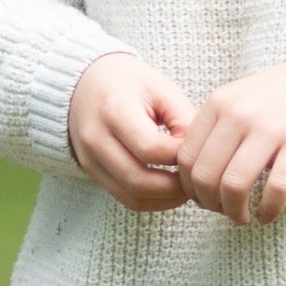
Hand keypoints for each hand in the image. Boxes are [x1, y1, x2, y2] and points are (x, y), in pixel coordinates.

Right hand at [67, 50, 201, 210]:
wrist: (86, 84)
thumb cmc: (130, 84)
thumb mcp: (161, 89)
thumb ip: (184, 120)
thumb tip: (200, 156)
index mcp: (114, 109)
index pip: (151, 149)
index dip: (180, 157)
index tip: (198, 151)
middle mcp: (95, 137)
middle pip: (139, 180)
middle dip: (176, 187)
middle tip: (197, 179)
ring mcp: (90, 158)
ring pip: (132, 197)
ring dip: (165, 199)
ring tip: (186, 187)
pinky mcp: (91, 172)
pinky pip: (125, 199)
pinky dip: (152, 201)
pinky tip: (169, 190)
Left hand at [170, 58, 285, 225]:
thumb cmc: (270, 102)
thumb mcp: (233, 102)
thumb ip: (209, 132)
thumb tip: (190, 180)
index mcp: (218, 104)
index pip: (187, 158)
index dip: (189, 187)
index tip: (200, 199)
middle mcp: (240, 115)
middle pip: (206, 175)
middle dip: (209, 203)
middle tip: (220, 212)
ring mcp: (271, 129)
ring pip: (235, 185)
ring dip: (234, 211)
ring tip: (240, 218)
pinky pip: (277, 188)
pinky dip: (268, 210)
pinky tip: (267, 216)